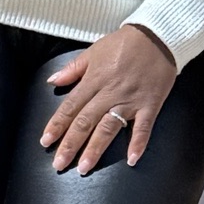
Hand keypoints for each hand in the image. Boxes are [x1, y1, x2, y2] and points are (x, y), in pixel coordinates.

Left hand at [41, 24, 176, 173]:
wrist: (157, 36)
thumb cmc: (123, 43)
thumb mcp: (93, 51)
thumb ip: (73, 69)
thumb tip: (52, 81)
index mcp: (93, 80)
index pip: (70, 107)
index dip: (57, 125)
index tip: (46, 141)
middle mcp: (109, 93)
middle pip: (85, 121)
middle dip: (71, 144)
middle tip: (59, 164)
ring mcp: (130, 100)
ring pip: (108, 128)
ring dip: (96, 148)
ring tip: (84, 167)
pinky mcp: (150, 104)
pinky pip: (144, 127)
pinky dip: (138, 143)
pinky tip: (131, 160)